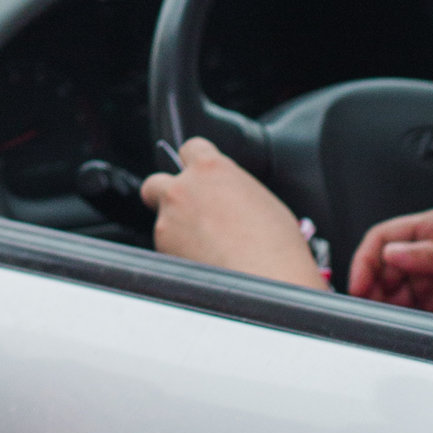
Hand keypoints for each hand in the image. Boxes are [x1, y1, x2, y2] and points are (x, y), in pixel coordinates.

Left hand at [140, 135, 328, 290]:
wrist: (269, 284)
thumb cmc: (276, 245)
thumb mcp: (261, 200)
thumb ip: (233, 189)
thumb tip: (228, 196)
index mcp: (211, 170)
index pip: (189, 148)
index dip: (194, 162)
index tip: (199, 174)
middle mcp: (182, 190)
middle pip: (156, 183)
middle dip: (166, 195)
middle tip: (186, 211)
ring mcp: (168, 222)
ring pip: (162, 220)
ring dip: (177, 230)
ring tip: (209, 248)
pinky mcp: (162, 252)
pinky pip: (166, 248)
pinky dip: (179, 254)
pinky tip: (205, 263)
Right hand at [347, 206, 432, 319]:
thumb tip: (393, 253)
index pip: (386, 236)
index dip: (367, 259)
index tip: (359, 282)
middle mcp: (430, 251)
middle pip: (384, 266)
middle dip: (372, 285)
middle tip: (367, 306)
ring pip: (392, 290)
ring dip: (383, 303)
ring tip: (381, 317)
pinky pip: (408, 309)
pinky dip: (398, 317)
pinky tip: (398, 324)